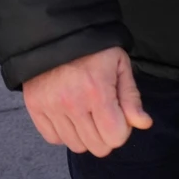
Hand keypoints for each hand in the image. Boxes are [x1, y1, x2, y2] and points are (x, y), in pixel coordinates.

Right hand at [22, 47, 153, 157]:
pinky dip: (63, 132)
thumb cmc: (93, 48)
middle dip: (105, 134)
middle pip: (97, 147)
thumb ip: (131, 97)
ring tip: (84, 111)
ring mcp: (50, 105)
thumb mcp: (119, 65)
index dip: (122, 128)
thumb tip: (143, 124)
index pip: (115, 138)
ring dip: (84, 134)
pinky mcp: (34, 106)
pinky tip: (67, 114)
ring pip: (75, 145)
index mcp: (97, 91)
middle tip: (101, 113)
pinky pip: (53, 138)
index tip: (117, 112)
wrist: (55, 31)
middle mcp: (71, 102)